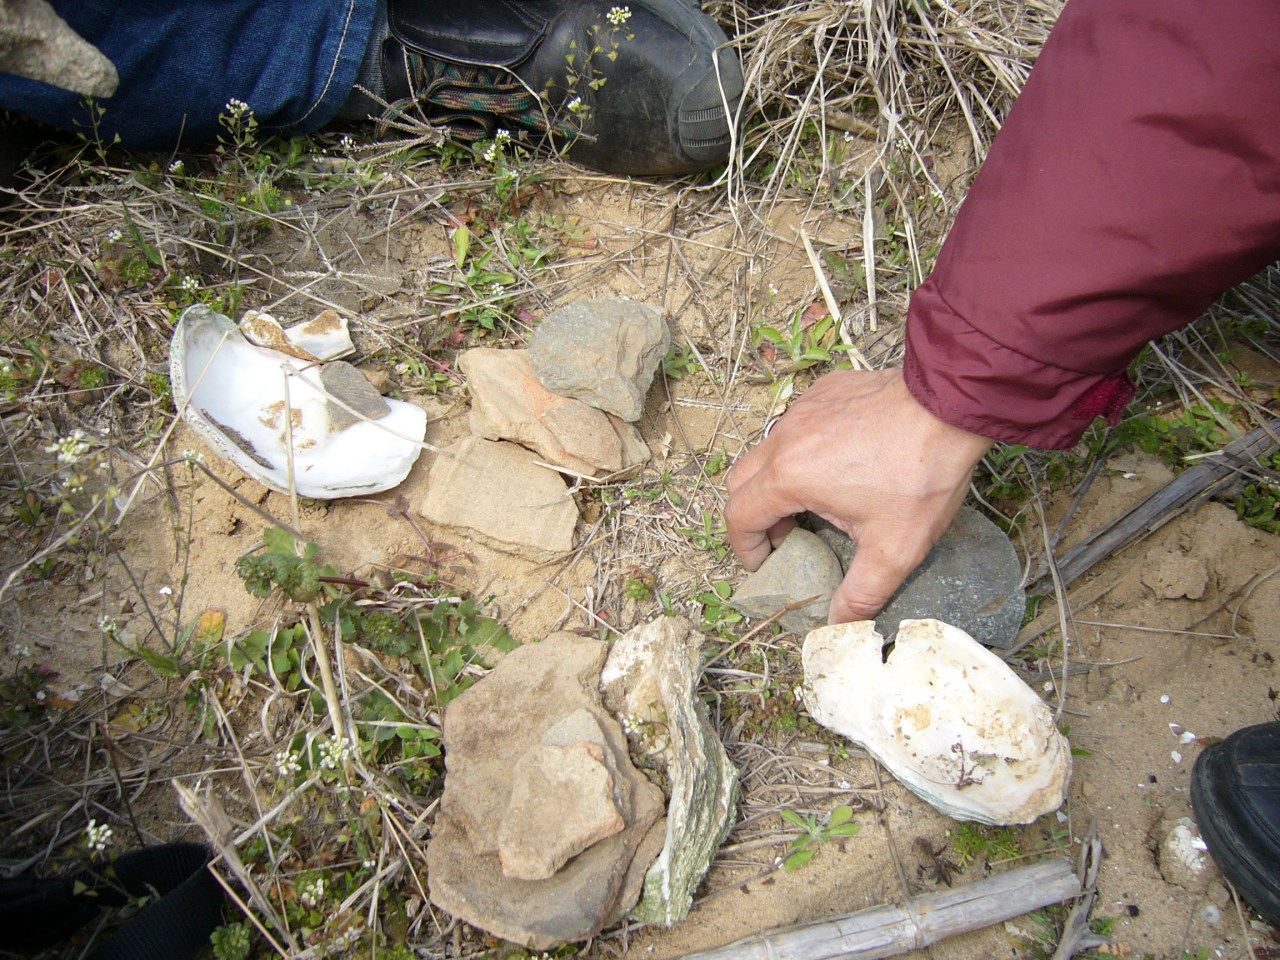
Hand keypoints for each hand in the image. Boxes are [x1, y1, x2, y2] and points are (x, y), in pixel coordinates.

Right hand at [724, 367, 992, 622]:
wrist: (952, 405)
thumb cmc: (922, 473)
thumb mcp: (895, 548)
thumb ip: (860, 593)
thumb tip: (838, 624)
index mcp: (789, 477)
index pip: (739, 517)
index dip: (746, 548)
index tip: (767, 564)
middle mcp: (785, 438)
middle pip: (740, 481)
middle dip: (755, 515)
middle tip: (787, 537)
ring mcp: (804, 410)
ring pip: (767, 451)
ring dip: (777, 482)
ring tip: (816, 504)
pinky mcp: (825, 391)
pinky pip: (796, 425)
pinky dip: (802, 451)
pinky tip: (841, 464)